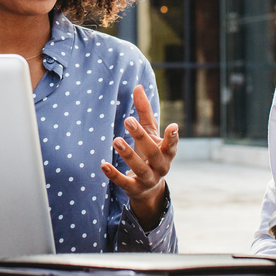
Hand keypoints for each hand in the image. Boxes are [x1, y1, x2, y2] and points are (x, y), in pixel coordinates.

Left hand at [101, 84, 178, 225]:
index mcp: (167, 153)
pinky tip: (103, 164)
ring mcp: (149, 180)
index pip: (171, 145)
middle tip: (128, 120)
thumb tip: (138, 86)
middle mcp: (161, 167)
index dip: (172, 137)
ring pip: (139, 168)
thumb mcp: (149, 132)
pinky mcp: (134, 189)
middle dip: (141, 137)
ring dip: (128, 154)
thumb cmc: (149, 152)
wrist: (148, 187)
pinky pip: (124, 182)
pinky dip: (113, 174)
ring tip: (116, 140)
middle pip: (153, 152)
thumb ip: (144, 111)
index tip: (172, 126)